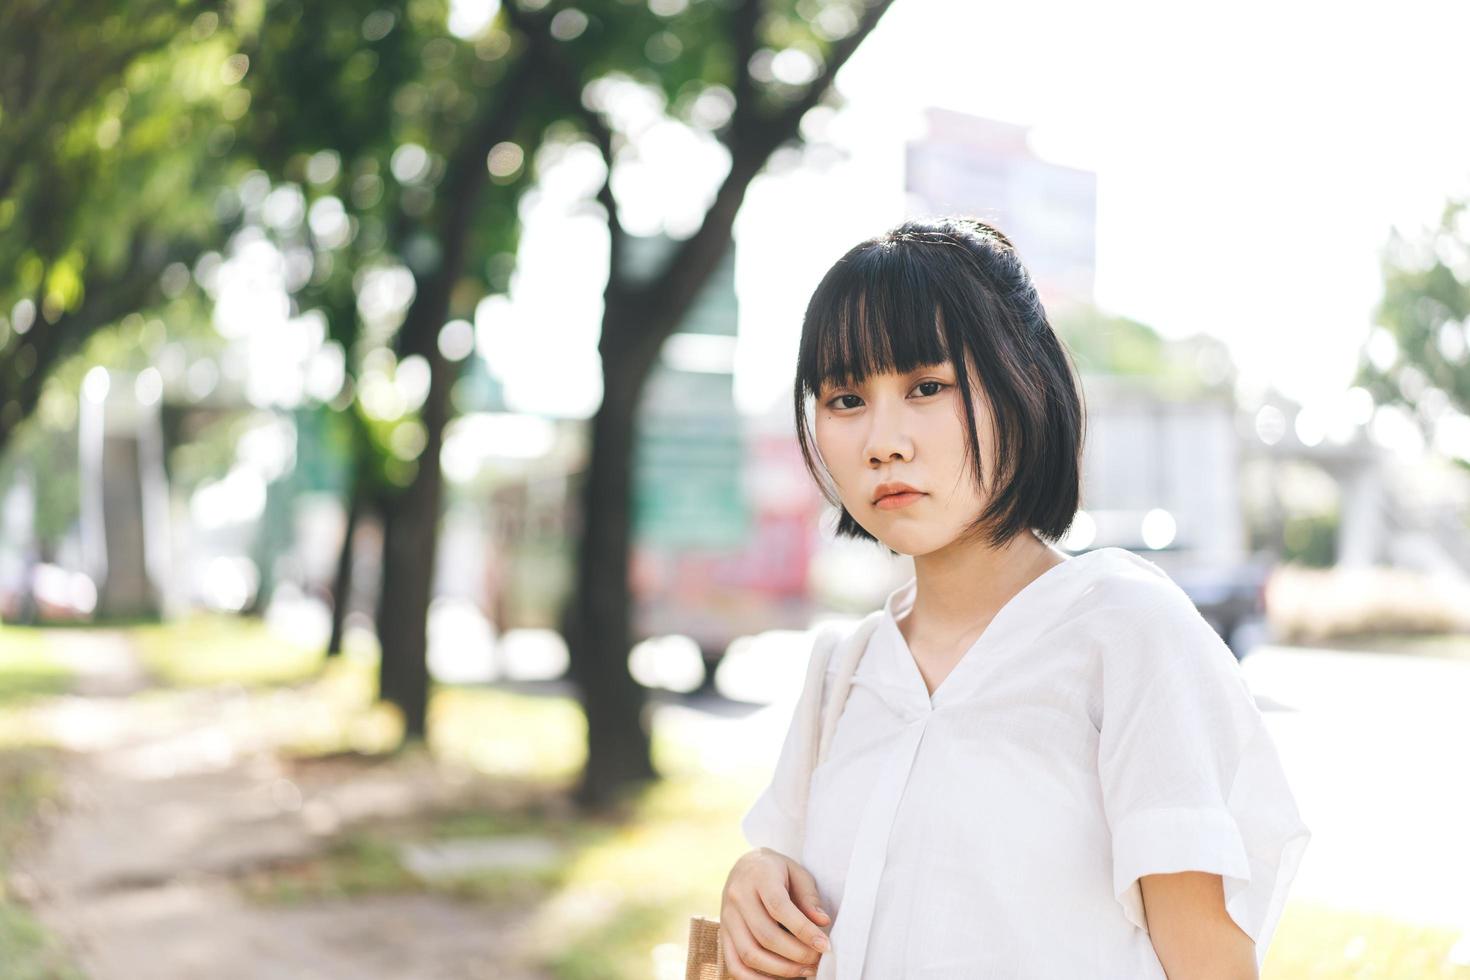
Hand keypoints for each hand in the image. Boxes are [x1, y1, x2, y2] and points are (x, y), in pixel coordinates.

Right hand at [719, 847, 831, 978]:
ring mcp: (727, 917)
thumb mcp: (797, 873)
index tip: (824, 945)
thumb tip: (823, 923)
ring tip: (805, 970)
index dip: (803, 930)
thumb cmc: (777, 870)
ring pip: (750, 953)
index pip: (779, 907)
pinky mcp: (723, 934)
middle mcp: (738, 896)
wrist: (746, 865)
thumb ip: (809, 898)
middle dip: (796, 954)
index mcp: (759, 876)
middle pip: (766, 935)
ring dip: (781, 969)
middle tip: (817, 960)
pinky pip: (734, 964)